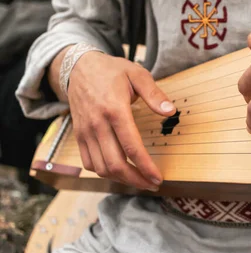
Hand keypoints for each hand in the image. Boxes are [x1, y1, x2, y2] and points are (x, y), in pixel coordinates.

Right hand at [67, 52, 174, 189]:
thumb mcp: (137, 74)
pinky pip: (89, 163)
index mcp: (115, 110)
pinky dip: (105, 172)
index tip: (158, 177)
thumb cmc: (111, 71)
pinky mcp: (79, 136)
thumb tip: (170, 111)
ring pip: (101, 168)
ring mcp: (86, 132)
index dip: (146, 167)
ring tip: (140, 180)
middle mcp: (97, 124)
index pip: (131, 147)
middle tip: (153, 184)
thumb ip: (154, 94)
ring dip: (121, 179)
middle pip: (115, 164)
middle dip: (136, 180)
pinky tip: (120, 172)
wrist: (78, 67)